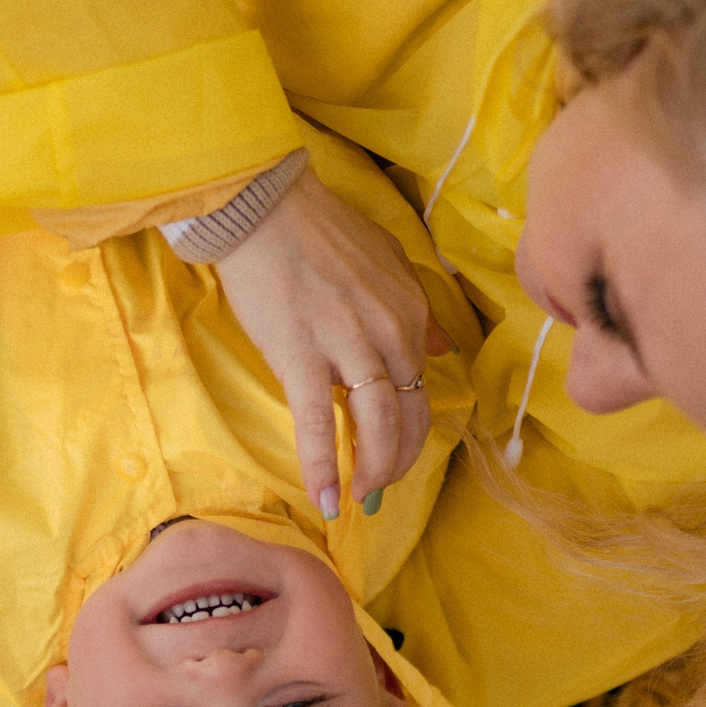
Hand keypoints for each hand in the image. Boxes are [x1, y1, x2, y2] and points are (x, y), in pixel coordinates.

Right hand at [215, 169, 450, 516]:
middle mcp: (390, 333)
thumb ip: (416, 307)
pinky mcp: (302, 357)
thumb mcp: (386, 260)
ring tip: (361, 497)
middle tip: (379, 489)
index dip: (410, 428)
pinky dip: (323, 466)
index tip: (394, 452)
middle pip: (406, 416)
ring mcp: (349, 347)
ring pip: (375, 426)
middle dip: (396, 461)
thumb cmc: (317, 230)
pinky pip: (318, 424)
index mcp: (410, 310)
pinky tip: (326, 498)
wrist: (264, 208)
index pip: (420, 385)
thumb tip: (441, 346)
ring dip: (372, 471)